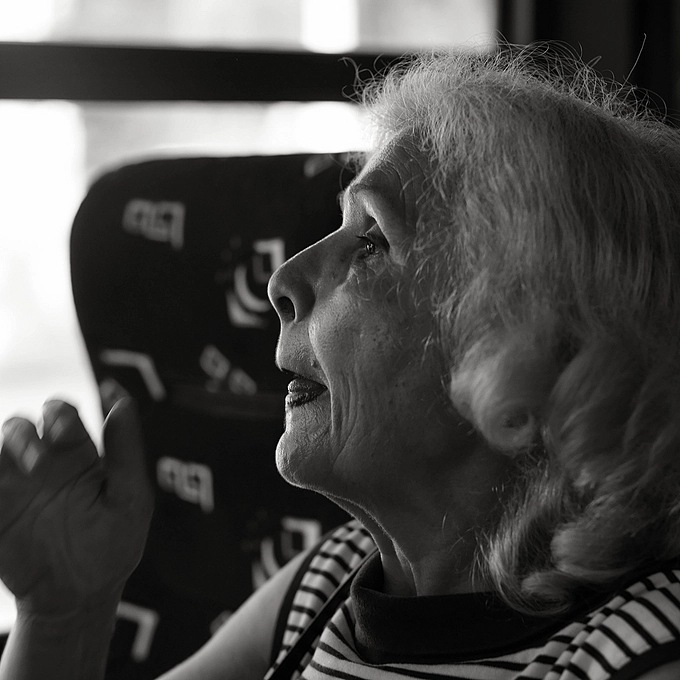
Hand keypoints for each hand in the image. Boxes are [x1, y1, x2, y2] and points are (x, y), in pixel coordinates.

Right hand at [0, 398, 152, 615]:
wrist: (78, 599)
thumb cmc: (112, 546)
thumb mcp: (130, 499)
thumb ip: (125, 450)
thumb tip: (122, 401)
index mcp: (79, 456)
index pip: (63, 417)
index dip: (59, 413)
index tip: (63, 425)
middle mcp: (44, 466)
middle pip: (21, 428)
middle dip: (26, 434)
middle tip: (38, 459)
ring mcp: (14, 488)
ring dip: (4, 451)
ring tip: (26, 472)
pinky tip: (1, 485)